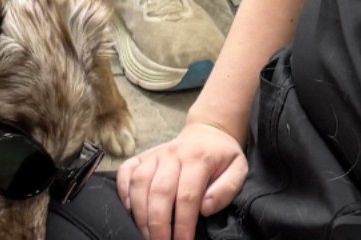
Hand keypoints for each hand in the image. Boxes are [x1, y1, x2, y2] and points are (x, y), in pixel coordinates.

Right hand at [116, 123, 247, 239]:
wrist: (207, 131)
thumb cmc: (222, 157)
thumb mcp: (238, 169)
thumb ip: (226, 189)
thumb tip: (205, 208)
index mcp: (199, 158)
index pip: (187, 196)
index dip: (183, 224)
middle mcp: (174, 153)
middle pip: (160, 192)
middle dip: (159, 225)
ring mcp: (156, 153)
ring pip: (140, 182)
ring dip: (140, 214)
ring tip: (147, 235)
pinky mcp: (144, 155)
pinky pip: (126, 170)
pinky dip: (123, 190)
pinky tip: (129, 210)